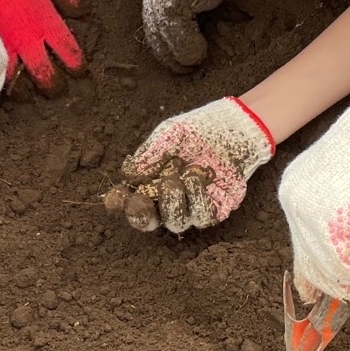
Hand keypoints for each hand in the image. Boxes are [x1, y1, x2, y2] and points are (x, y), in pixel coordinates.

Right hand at [0, 0, 83, 88]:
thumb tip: (80, 11)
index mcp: (46, 21)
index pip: (67, 51)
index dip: (75, 63)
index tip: (77, 69)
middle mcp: (26, 38)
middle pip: (44, 73)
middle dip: (53, 86)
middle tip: (56, 90)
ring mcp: (2, 43)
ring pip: (15, 79)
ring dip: (23, 90)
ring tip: (26, 94)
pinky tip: (0, 80)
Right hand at [105, 97, 274, 233]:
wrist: (233, 128)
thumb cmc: (197, 130)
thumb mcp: (169, 134)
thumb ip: (150, 154)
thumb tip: (129, 175)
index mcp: (151, 183)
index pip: (129, 202)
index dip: (120, 203)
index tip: (116, 195)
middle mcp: (168, 200)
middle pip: (148, 223)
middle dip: (142, 215)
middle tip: (142, 200)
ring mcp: (191, 207)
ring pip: (176, 222)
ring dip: (175, 199)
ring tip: (184, 173)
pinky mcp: (216, 209)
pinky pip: (202, 217)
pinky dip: (198, 197)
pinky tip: (200, 176)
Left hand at [278, 85, 349, 301]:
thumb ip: (348, 226)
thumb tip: (349, 270)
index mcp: (297, 189)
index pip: (300, 245)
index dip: (315, 277)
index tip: (321, 298)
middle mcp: (294, 200)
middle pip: (314, 265)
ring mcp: (307, 210)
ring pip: (337, 271)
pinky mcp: (327, 221)